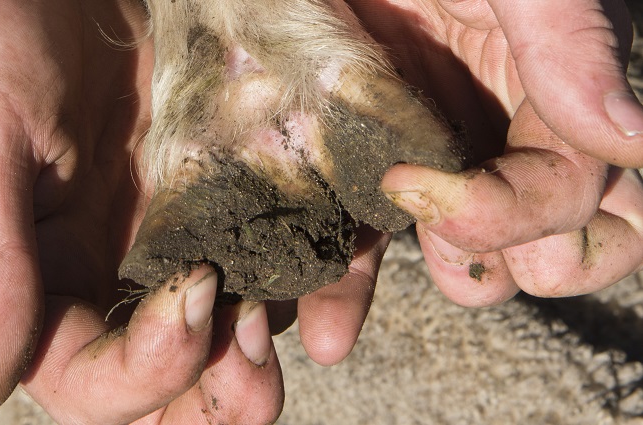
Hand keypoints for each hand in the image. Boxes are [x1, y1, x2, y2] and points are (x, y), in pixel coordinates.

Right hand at [0, 0, 282, 421]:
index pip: (92, 381)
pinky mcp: (208, 179)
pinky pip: (261, 237)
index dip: (149, 368)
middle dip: (221, 391)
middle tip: (260, 357)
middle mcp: (106, 275)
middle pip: (169, 378)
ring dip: (271, 335)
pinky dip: (300, 258)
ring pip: (227, 321)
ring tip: (316, 316)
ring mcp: (164, 230)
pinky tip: (334, 249)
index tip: (196, 292)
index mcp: (40, 289)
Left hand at [297, 0, 642, 366]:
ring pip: (469, 259)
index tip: (419, 189)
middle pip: (554, 246)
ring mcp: (438, 156)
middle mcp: (509, 134)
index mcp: (554, 94)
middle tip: (439, 242)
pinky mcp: (365, 165)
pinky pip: (376, 240)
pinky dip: (353, 289)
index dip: (509, 215)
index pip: (574, 195)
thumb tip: (636, 139)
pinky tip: (327, 328)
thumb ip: (573, 42)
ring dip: (439, 284)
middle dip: (506, 260)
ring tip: (384, 299)